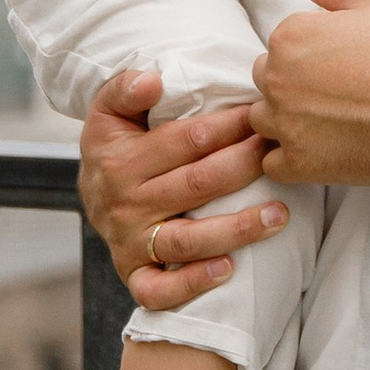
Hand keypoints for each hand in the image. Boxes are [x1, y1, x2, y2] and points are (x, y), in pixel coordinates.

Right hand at [77, 70, 287, 307]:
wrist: (87, 195)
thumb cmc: (113, 147)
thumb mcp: (107, 111)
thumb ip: (124, 89)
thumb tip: (152, 80)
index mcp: (124, 160)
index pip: (188, 141)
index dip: (230, 126)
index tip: (263, 116)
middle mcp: (129, 203)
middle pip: (198, 185)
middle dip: (245, 167)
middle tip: (282, 155)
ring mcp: (132, 242)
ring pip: (189, 240)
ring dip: (237, 229)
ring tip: (279, 215)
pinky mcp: (135, 274)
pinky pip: (160, 290)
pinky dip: (192, 283)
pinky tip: (229, 269)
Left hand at [251, 0, 369, 183]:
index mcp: (289, 37)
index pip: (280, 46)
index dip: (308, 55)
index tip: (336, 65)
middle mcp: (277, 80)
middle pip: (266, 81)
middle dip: (292, 85)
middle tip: (333, 92)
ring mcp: (285, 124)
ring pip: (264, 120)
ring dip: (286, 120)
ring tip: (326, 122)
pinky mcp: (298, 163)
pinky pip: (273, 163)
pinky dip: (290, 157)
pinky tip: (319, 149)